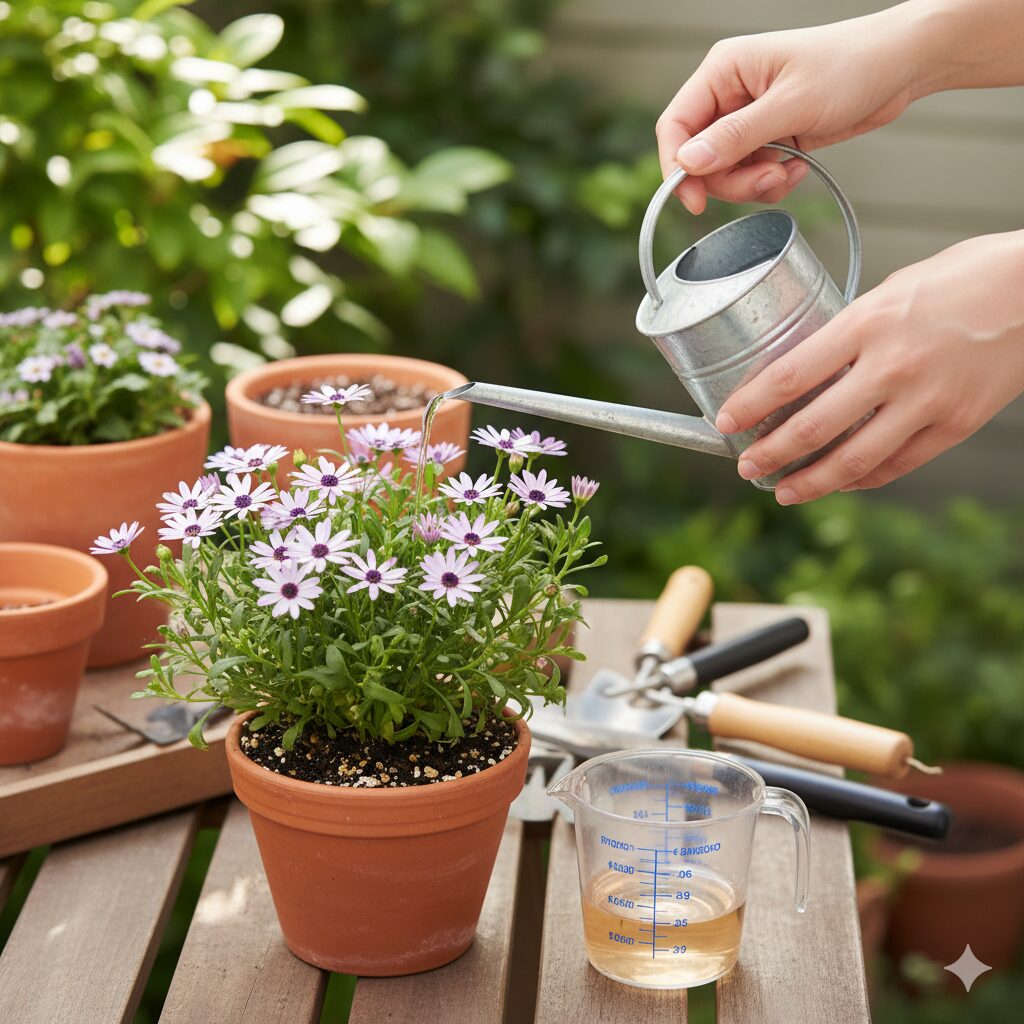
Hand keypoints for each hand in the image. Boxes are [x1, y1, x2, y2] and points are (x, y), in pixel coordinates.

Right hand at [656, 9, 921, 212]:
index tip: (694, 201)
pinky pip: (752, 175)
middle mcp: (730, 95)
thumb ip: (737, 136)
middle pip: (700, 158)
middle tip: (767, 180)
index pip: (676, 125)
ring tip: (788, 172)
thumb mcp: (792, 104)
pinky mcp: (770, 137)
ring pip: (726, 172)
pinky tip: (798, 168)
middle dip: (730, 180)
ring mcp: (750, 119)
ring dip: (754, 184)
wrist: (901, 66)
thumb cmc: (852, 65)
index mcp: (724, 71)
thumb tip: (689, 161)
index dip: (677, 167)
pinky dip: (771, 182)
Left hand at [715, 231, 1023, 502]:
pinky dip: (862, 479)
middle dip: (768, 454)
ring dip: (809, 482)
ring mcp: (926, 401)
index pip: (789, 376)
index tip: (725, 422)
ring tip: (782, 490)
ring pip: (852, 460)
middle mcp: (892, 366)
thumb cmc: (965, 278)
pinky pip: (896, 464)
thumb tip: (809, 368)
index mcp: (868, 323)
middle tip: (745, 466)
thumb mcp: (892, 290)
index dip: (749, 407)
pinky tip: (840, 483)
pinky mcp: (955, 425)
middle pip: (811, 427)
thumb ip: (850, 331)